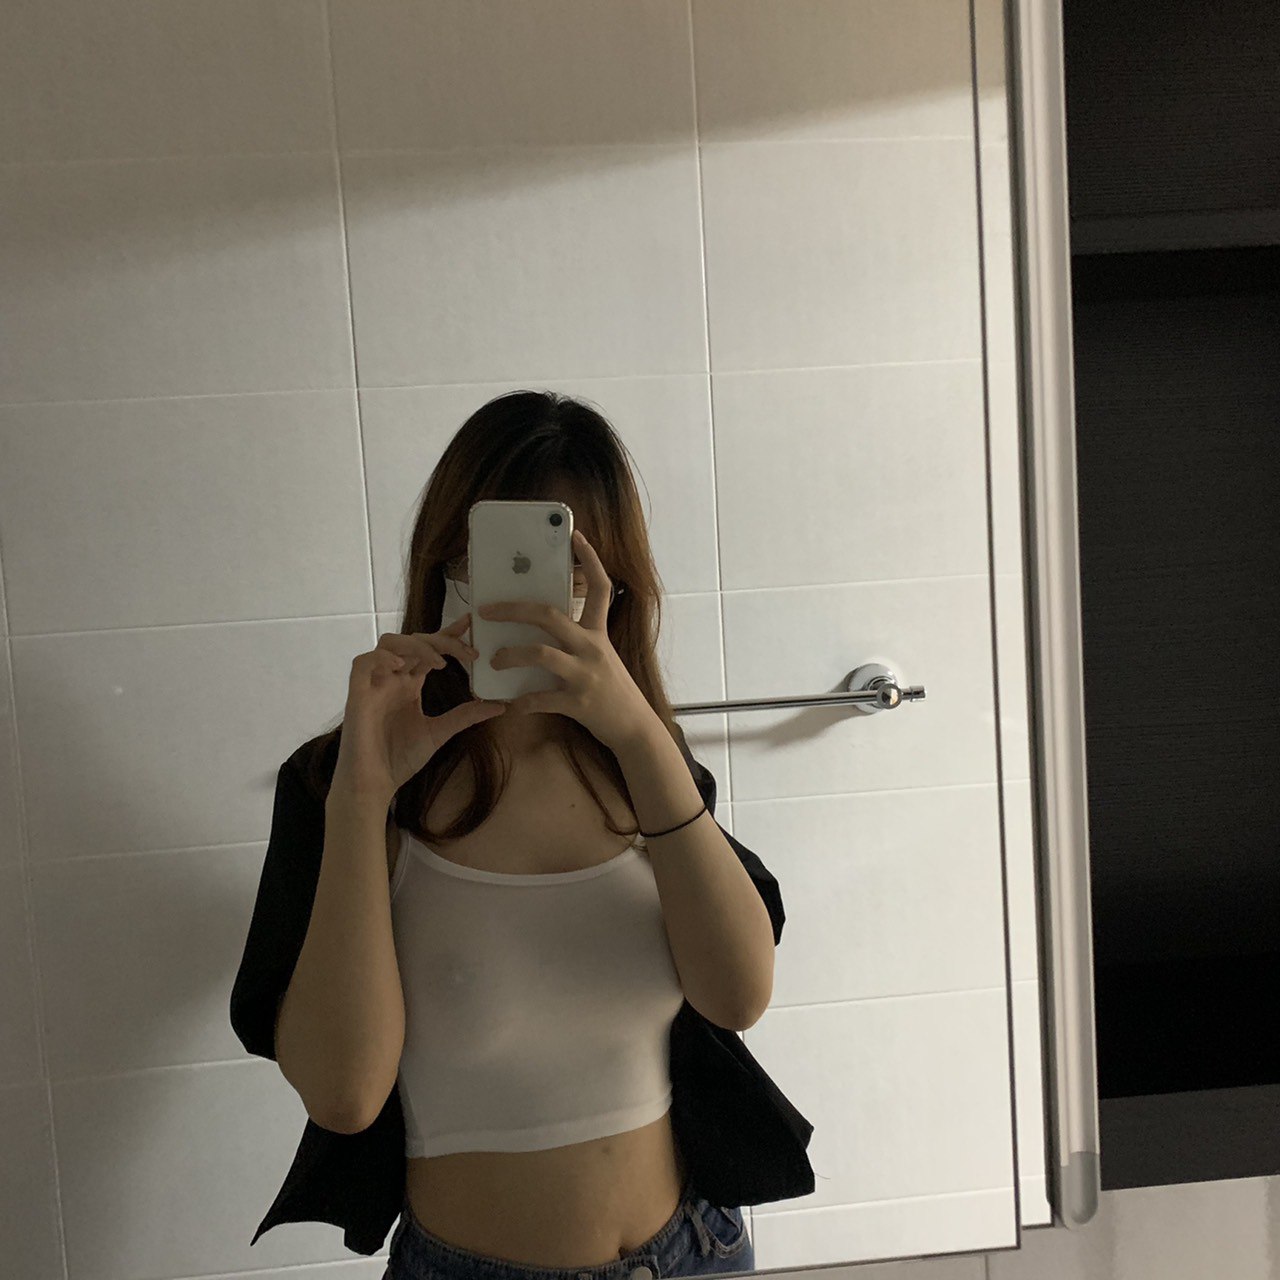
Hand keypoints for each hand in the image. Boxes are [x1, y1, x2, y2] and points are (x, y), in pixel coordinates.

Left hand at [477, 528, 661, 755]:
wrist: (634, 726)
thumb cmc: (613, 689)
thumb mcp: (602, 656)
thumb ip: (579, 639)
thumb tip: (544, 624)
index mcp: (598, 633)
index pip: (600, 588)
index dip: (591, 560)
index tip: (577, 536)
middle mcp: (592, 648)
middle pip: (550, 615)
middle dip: (513, 609)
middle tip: (487, 610)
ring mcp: (585, 674)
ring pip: (540, 654)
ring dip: (509, 655)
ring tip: (494, 659)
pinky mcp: (577, 702)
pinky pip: (540, 699)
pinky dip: (521, 702)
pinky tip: (511, 704)